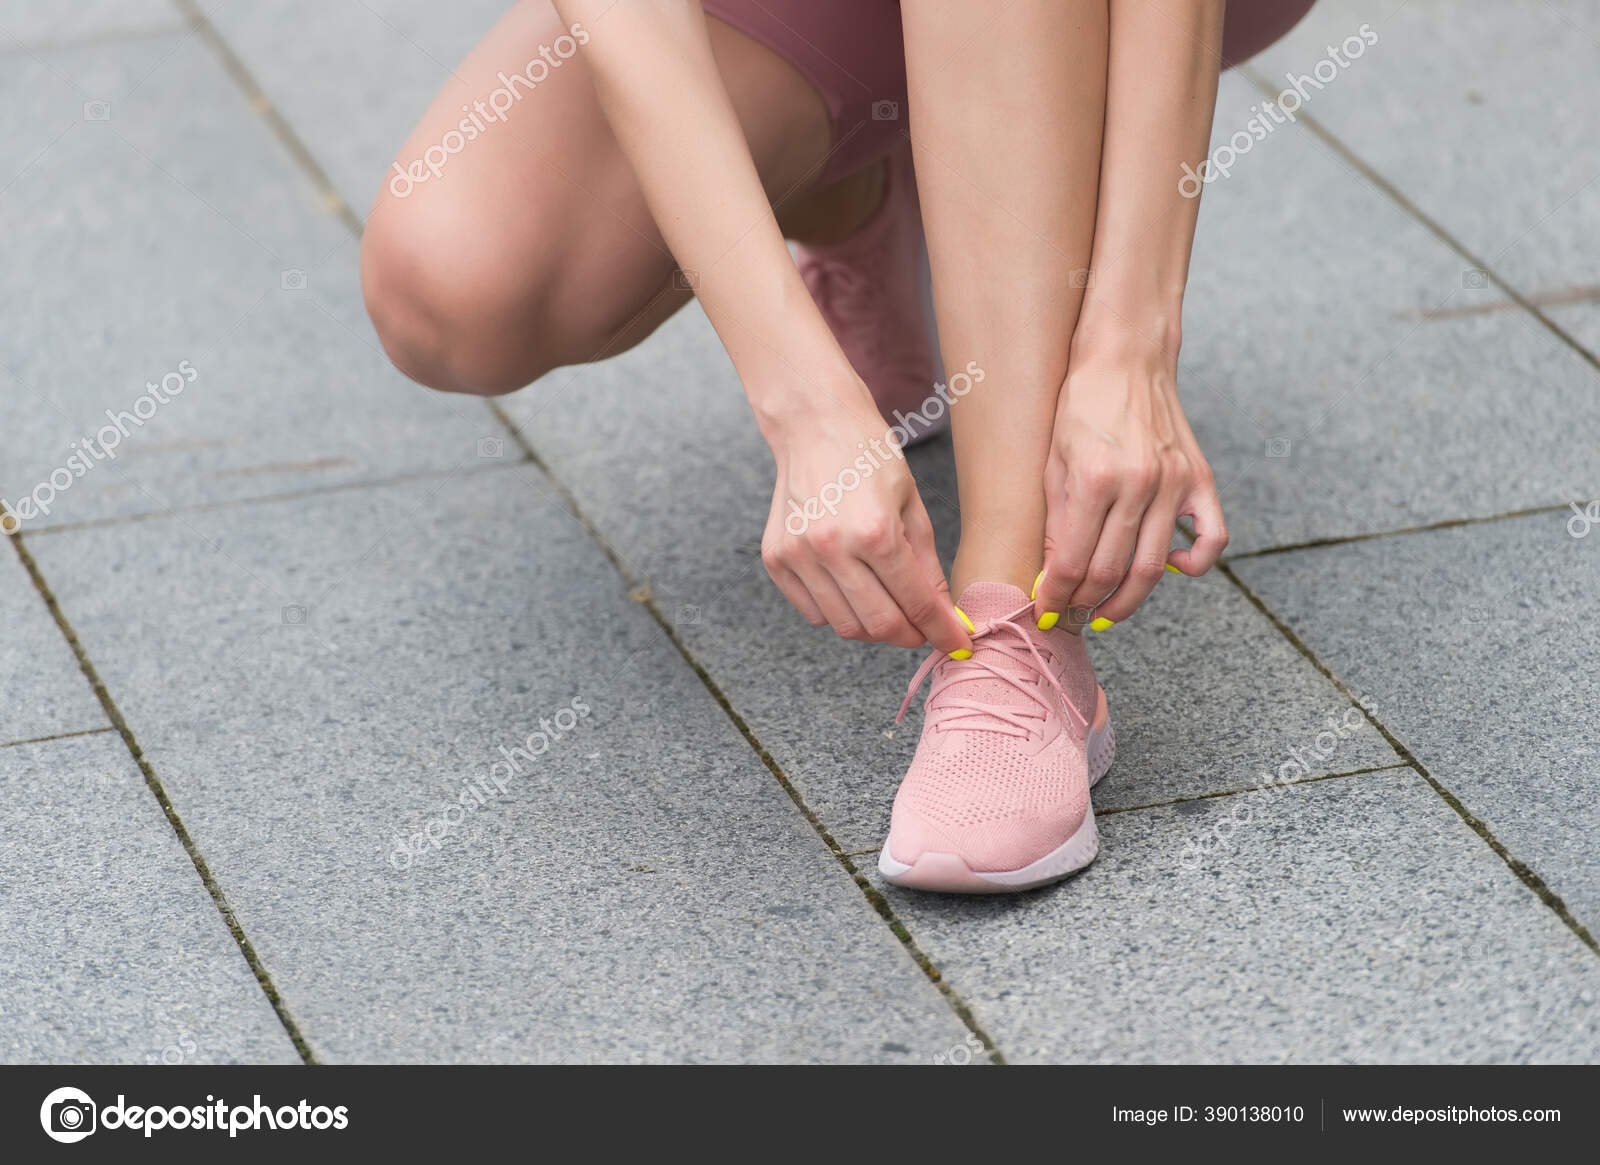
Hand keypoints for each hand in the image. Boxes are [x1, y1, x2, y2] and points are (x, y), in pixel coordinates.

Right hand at [759, 393, 971, 653]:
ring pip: (844, 625)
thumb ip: (926, 566)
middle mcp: (832, 548)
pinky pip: (813, 612)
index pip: (916, 603)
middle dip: (908, 635)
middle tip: (921, 628)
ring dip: (873, 626)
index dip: (941, 631)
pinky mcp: (776, 559)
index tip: (957, 645)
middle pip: (878, 625)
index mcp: (876, 531)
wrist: (814, 425)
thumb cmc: (869, 457)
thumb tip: (942, 614)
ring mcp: (799, 555)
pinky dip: (838, 612)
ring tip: (887, 604)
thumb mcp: (912, 506)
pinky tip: (852, 589)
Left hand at [1033, 347, 1226, 627]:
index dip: (1055, 595)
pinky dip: (1194, 564)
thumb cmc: (1081, 404)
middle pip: (1112, 572)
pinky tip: (1171, 570)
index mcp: (1095, 479)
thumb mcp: (1053, 460)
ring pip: (1154, 567)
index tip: (1044, 610)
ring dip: (1127, 599)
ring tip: (1106, 611)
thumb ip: (1056, 520)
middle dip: (1085, 603)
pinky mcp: (1200, 478)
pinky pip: (1212, 538)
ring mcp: (1174, 483)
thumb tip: (1053, 574)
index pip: (1073, 562)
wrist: (1127, 357)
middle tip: (1071, 614)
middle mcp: (1138, 484)